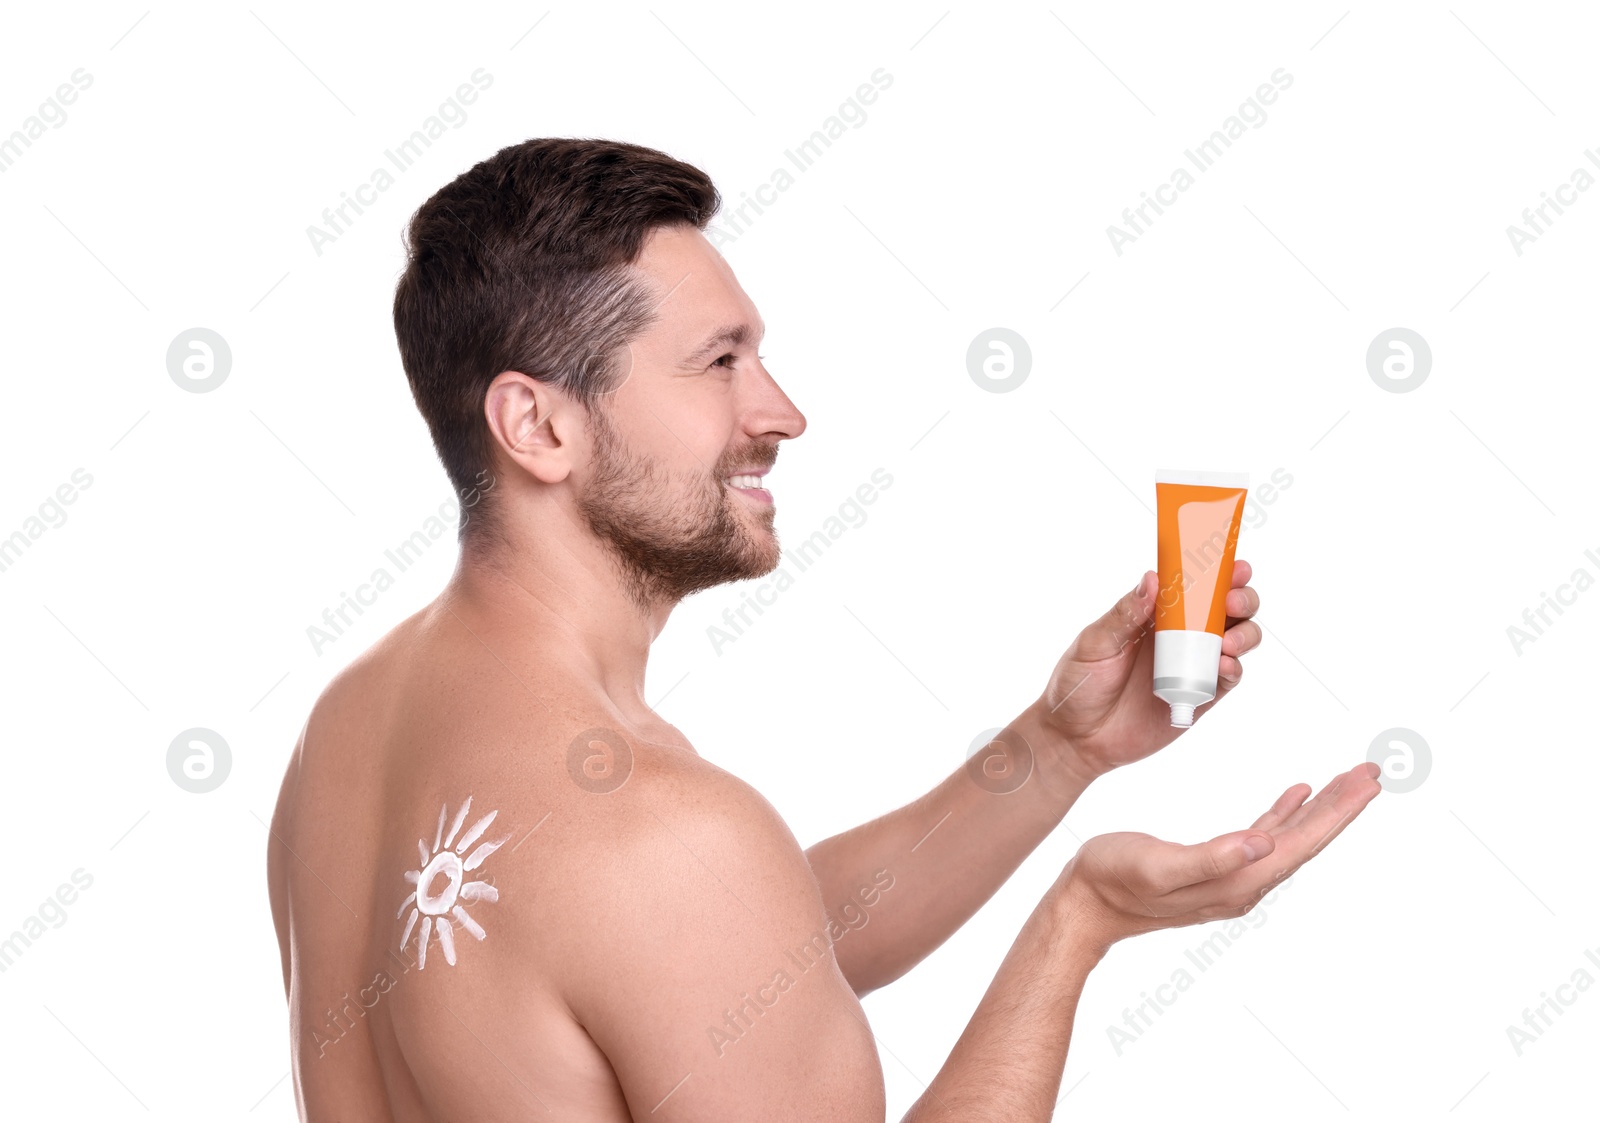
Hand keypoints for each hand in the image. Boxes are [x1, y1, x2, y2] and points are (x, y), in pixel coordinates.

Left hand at [1033, 560, 1260, 780]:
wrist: (1077, 738)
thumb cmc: (1079, 683)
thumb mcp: (1095, 643)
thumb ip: (1125, 614)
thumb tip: (1153, 579)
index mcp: (1155, 614)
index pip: (1194, 585)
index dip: (1218, 573)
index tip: (1232, 566)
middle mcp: (1180, 635)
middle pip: (1226, 609)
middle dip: (1241, 599)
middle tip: (1233, 602)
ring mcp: (1193, 666)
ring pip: (1237, 640)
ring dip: (1245, 633)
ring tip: (1230, 642)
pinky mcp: (1200, 697)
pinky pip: (1228, 679)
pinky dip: (1234, 669)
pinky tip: (1225, 666)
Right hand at [1057, 762, 1380, 952]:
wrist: (1085, 902)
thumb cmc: (1113, 879)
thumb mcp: (1159, 865)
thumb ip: (1212, 858)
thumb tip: (1265, 843)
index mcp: (1237, 881)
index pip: (1302, 844)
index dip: (1338, 813)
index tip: (1367, 783)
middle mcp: (1244, 882)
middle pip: (1306, 841)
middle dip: (1341, 806)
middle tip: (1371, 772)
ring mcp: (1232, 875)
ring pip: (1291, 837)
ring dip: (1321, 809)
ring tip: (1347, 780)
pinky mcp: (1217, 865)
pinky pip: (1265, 836)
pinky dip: (1286, 814)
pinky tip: (1296, 796)